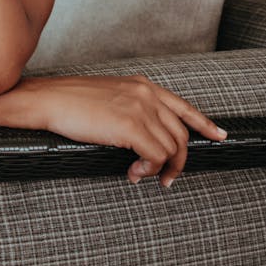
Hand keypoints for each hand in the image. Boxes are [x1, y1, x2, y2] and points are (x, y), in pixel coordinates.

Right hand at [9, 74, 227, 186]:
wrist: (46, 101)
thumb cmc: (69, 103)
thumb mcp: (108, 97)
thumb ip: (131, 109)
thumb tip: (144, 137)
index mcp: (141, 85)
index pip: (183, 106)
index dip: (204, 123)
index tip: (219, 136)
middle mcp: (146, 94)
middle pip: (181, 134)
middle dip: (178, 162)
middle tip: (166, 179)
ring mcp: (140, 109)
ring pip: (171, 148)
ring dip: (159, 168)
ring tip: (139, 174)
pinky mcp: (131, 126)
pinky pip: (156, 156)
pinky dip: (149, 170)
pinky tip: (134, 173)